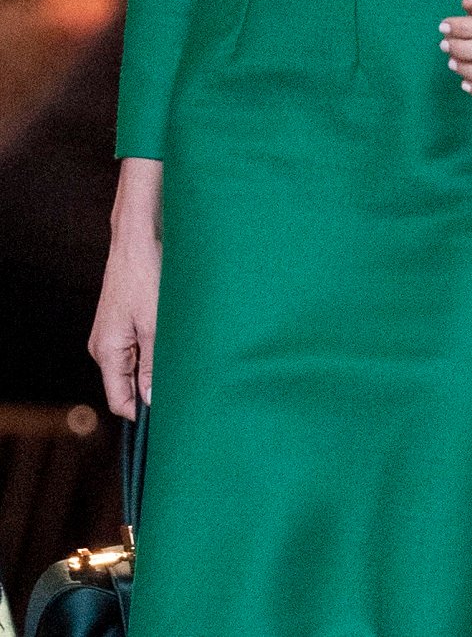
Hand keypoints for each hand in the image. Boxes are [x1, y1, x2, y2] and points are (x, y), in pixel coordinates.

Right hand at [89, 158, 162, 418]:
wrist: (138, 235)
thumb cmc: (146, 275)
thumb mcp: (155, 325)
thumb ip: (152, 366)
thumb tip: (152, 401)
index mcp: (105, 351)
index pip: (120, 401)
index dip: (143, 414)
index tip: (171, 418)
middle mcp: (103, 346)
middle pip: (127, 385)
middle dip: (152, 391)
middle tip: (185, 391)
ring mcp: (112, 333)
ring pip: (135, 365)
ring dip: (156, 368)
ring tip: (183, 364)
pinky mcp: (123, 320)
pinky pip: (138, 348)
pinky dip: (155, 351)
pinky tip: (175, 343)